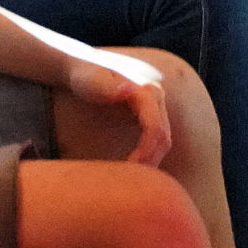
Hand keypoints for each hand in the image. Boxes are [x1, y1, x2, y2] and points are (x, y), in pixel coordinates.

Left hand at [61, 46, 170, 165]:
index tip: (129, 167)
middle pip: (163, 136)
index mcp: (145, 89)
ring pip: (163, 139)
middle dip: (149, 160)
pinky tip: (133, 166)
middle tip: (128, 180)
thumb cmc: (84, 76)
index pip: (155, 127)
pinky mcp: (150, 112)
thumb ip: (106, 86)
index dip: (145, 150)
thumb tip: (129, 89)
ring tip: (129, 176)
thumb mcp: (90, 81)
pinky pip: (157, 138)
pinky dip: (149, 154)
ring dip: (151, 160)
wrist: (83, 68)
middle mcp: (156, 95)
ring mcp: (156, 104)